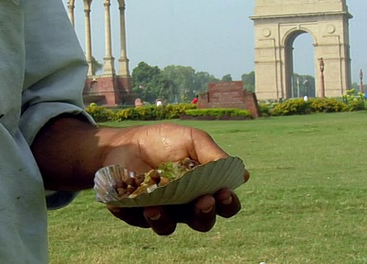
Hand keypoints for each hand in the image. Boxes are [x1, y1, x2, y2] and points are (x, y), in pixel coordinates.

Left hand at [102, 123, 249, 234]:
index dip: (228, 203)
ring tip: (160, 207)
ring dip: (168, 219)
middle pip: (203, 221)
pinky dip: (143, 214)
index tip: (224, 193)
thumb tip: (243, 176)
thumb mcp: (191, 139)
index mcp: (204, 187)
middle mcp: (186, 204)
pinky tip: (144, 205)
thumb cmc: (162, 140)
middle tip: (204, 201)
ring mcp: (163, 211)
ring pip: (171, 227)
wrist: (123, 143)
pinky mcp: (138, 215)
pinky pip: (143, 222)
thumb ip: (213, 155)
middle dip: (205, 214)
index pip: (224, 203)